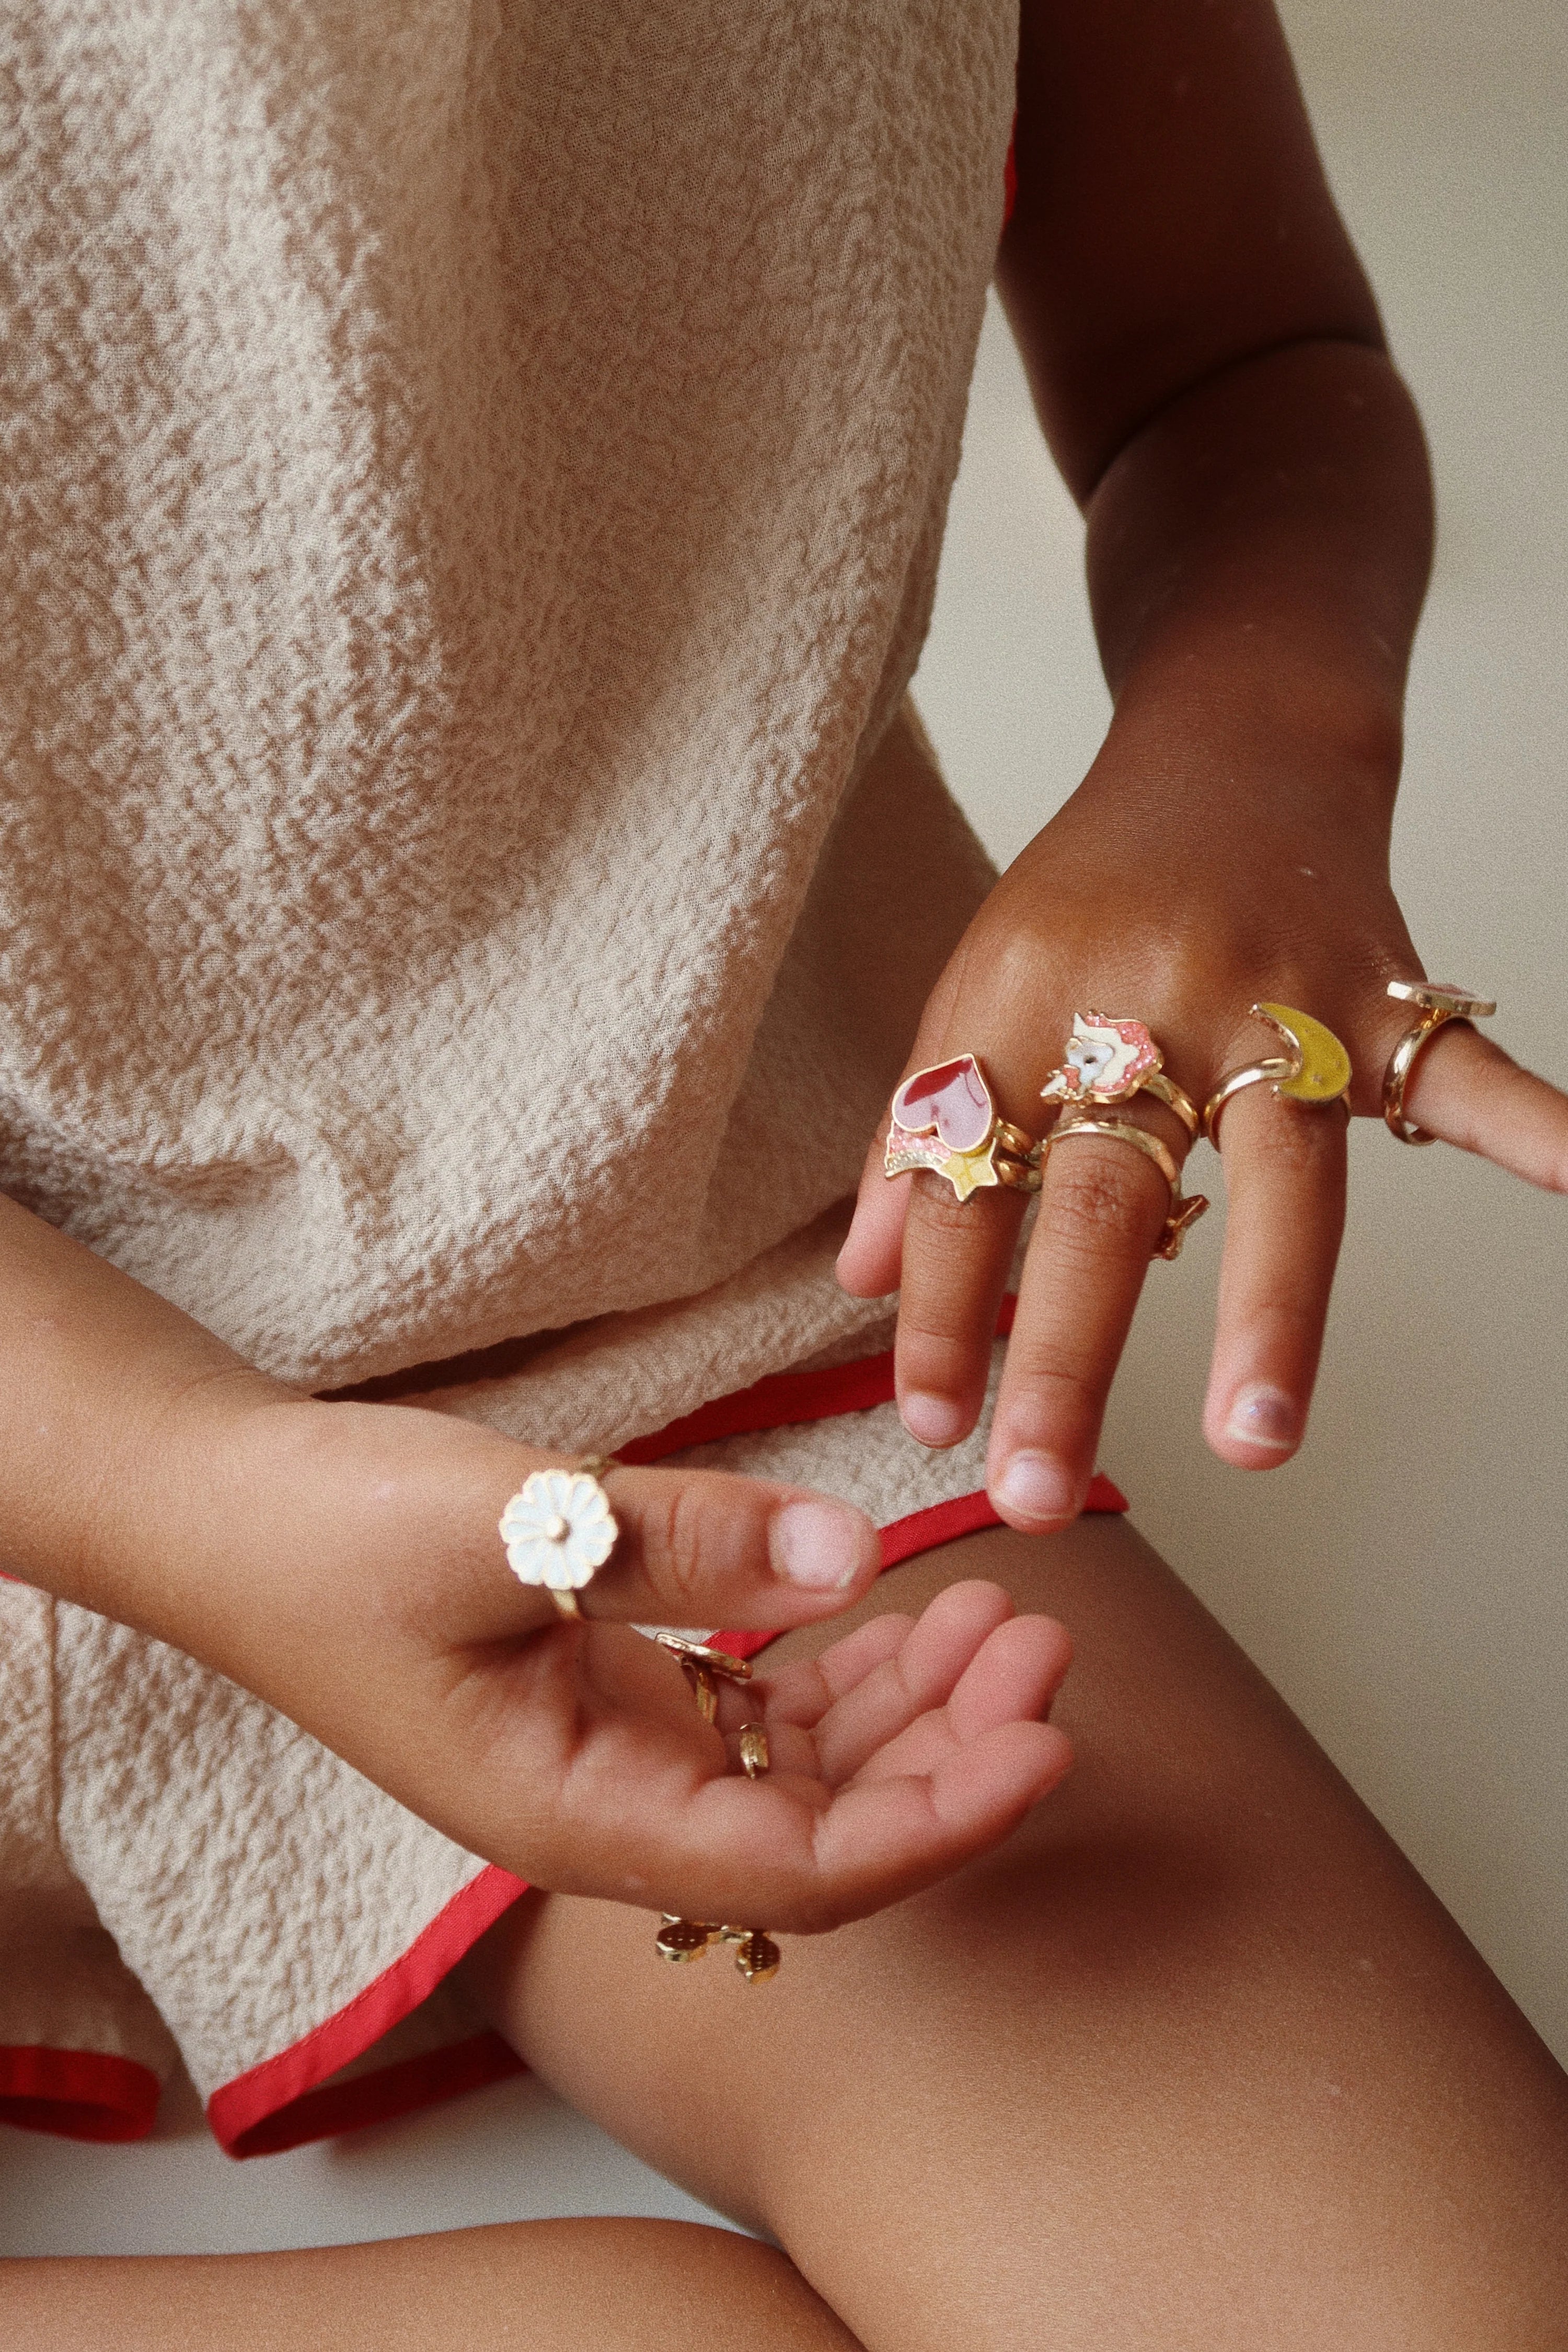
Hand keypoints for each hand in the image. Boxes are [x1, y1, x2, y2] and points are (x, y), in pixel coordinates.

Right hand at [157, 1388, 1072, 1933]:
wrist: (234, 1515)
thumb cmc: (335, 1536)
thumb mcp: (508, 1521)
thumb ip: (679, 1545)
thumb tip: (853, 1557)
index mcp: (580, 1817)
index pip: (805, 1870)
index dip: (938, 1820)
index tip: (1043, 1744)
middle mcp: (614, 1809)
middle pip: (829, 1828)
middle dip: (951, 1752)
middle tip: (1044, 1645)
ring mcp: (621, 1754)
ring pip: (807, 1769)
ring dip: (914, 1706)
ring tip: (1006, 1617)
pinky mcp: (622, 1693)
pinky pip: (764, 1710)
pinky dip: (845, 1667)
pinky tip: (905, 1608)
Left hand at [836, 740, 1567, 1528]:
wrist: (1227, 743)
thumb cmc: (1094, 891)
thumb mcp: (979, 988)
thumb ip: (922, 1130)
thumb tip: (865, 1280)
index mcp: (1028, 1004)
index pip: (967, 1179)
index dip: (941, 1307)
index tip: (929, 1422)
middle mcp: (1145, 1004)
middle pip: (1102, 1195)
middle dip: (1066, 1352)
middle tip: (1036, 1490)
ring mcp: (1279, 1002)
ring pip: (1279, 1169)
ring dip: (1270, 1309)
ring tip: (1252, 1439)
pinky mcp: (1385, 997)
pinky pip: (1466, 1072)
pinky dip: (1539, 1131)